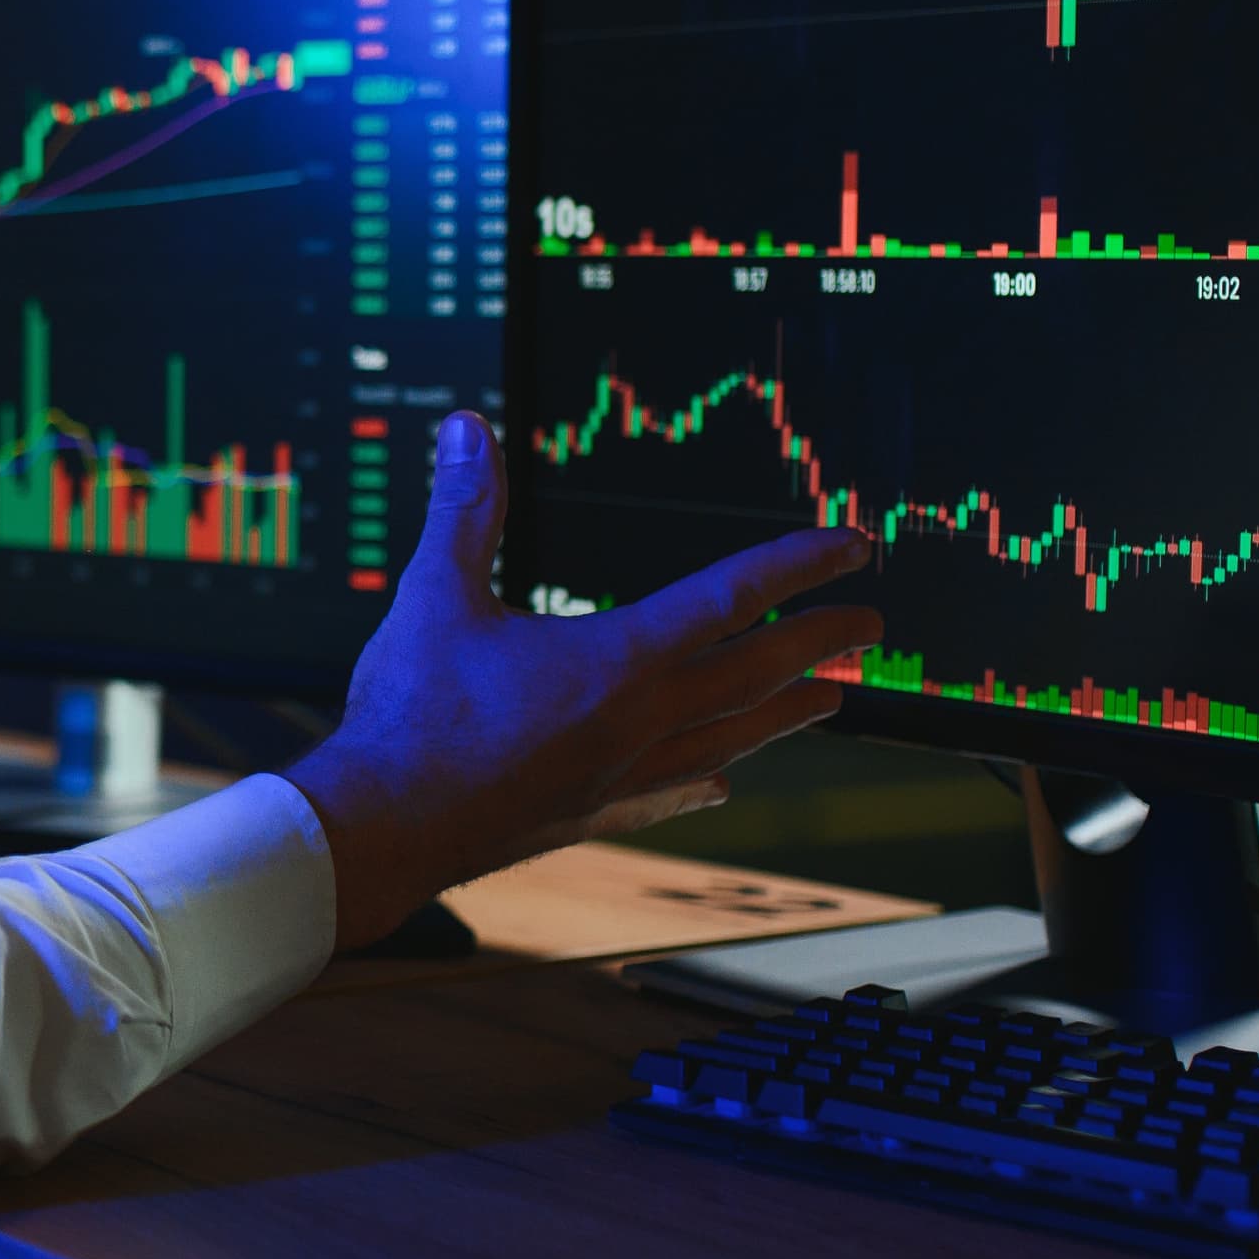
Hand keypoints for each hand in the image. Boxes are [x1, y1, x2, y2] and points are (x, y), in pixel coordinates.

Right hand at [288, 410, 880, 950]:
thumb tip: (470, 432)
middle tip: (871, 629)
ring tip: (831, 702)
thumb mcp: (435, 595)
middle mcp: (639, 719)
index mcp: (615, 658)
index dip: (797, 564)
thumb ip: (465, 511)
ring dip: (787, 714)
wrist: (387, 826)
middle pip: (756, 673)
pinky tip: (722, 783)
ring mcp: (624, 774)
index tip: (851, 547)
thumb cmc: (411, 715)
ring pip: (733, 739)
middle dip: (821, 643)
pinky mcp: (595, 814)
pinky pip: (675, 791)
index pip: (730, 596)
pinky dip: (709, 779)